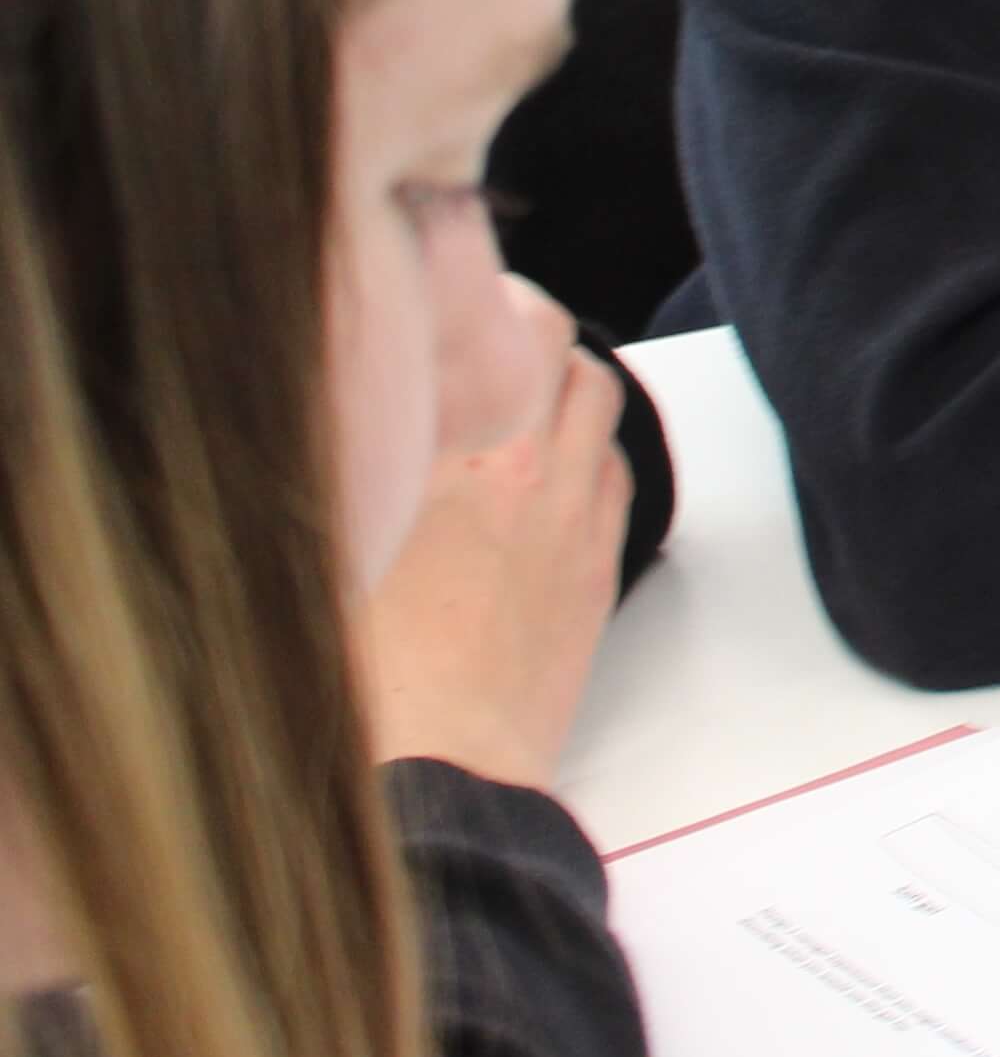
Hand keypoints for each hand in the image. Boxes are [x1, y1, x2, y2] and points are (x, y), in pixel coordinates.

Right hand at [357, 298, 628, 792]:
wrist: (439, 772)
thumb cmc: (365, 680)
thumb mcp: (325, 552)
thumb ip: (349, 469)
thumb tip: (350, 421)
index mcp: (458, 457)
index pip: (504, 326)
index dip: (489, 295)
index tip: (457, 283)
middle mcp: (531, 475)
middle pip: (563, 351)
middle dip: (533, 330)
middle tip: (491, 337)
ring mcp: (576, 521)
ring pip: (599, 408)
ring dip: (567, 388)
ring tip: (521, 398)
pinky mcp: (599, 570)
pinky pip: (616, 476)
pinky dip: (592, 454)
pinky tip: (552, 473)